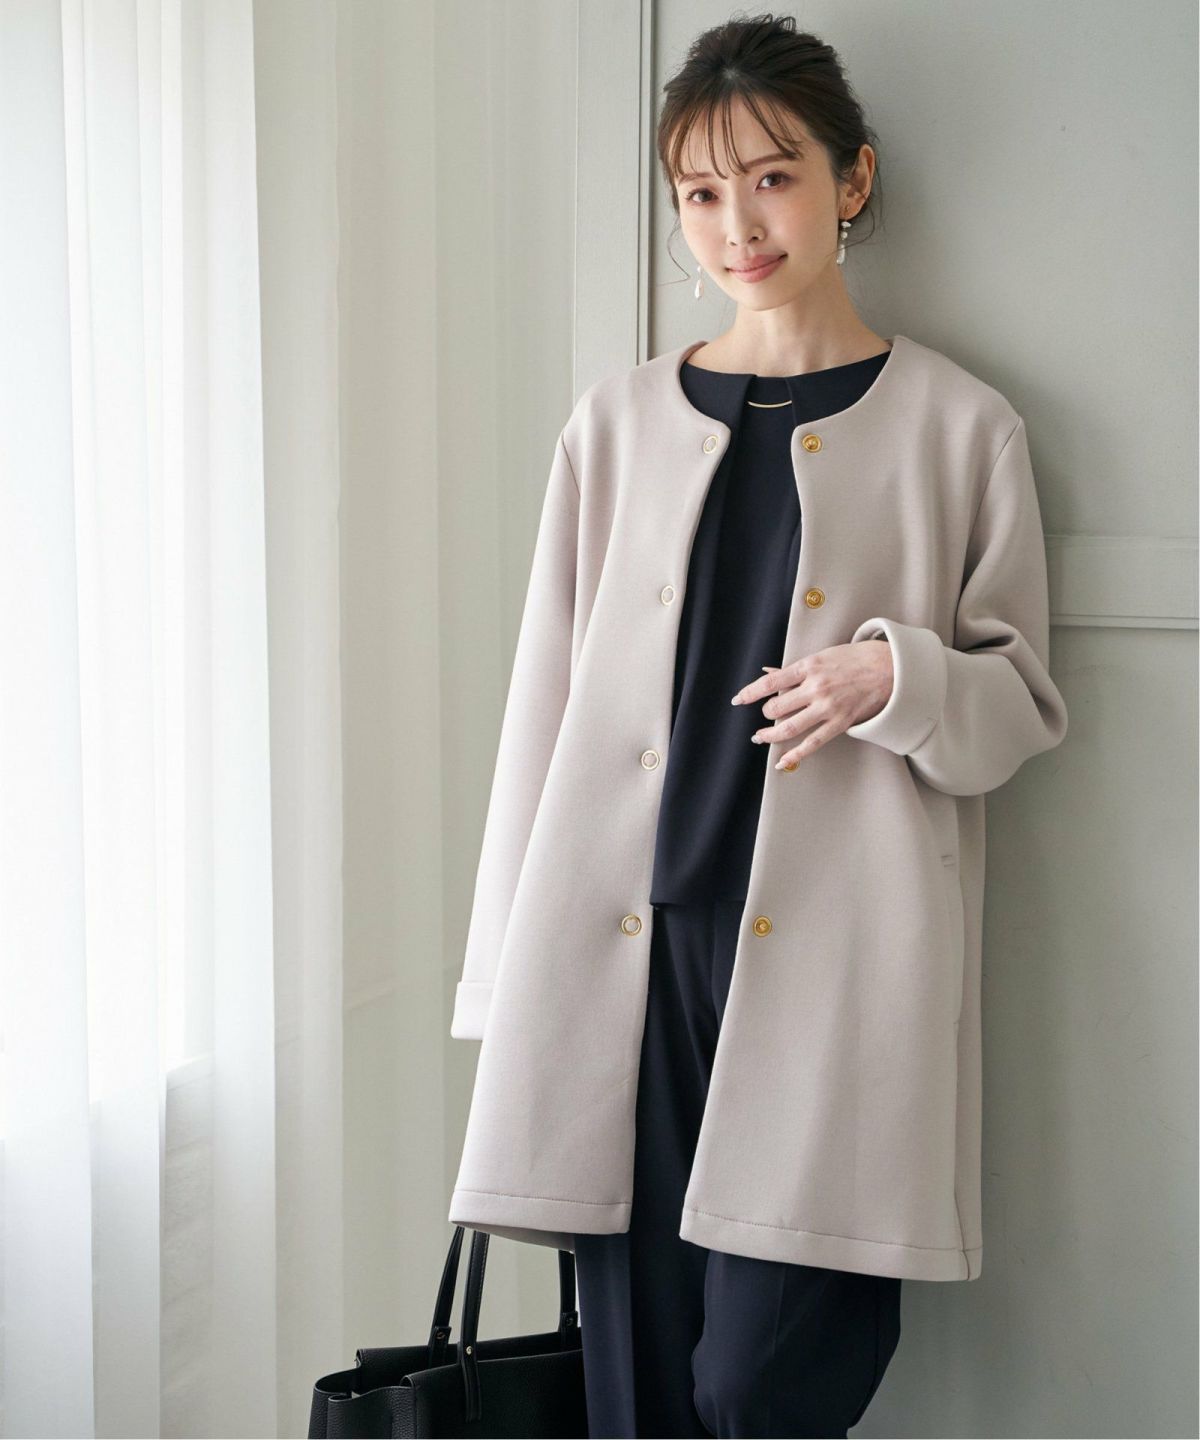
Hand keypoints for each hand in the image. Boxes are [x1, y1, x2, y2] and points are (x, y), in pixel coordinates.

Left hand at [730, 640, 893, 770]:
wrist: (889, 668)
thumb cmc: (854, 659)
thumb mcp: (821, 656)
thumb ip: (795, 670)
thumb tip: (768, 674)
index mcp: (809, 667)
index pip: (770, 682)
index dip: (750, 692)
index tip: (738, 700)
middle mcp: (816, 687)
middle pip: (777, 707)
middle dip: (766, 713)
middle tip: (765, 715)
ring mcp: (828, 707)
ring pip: (789, 727)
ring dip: (770, 735)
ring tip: (760, 737)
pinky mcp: (840, 723)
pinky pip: (813, 743)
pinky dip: (795, 755)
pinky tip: (781, 762)